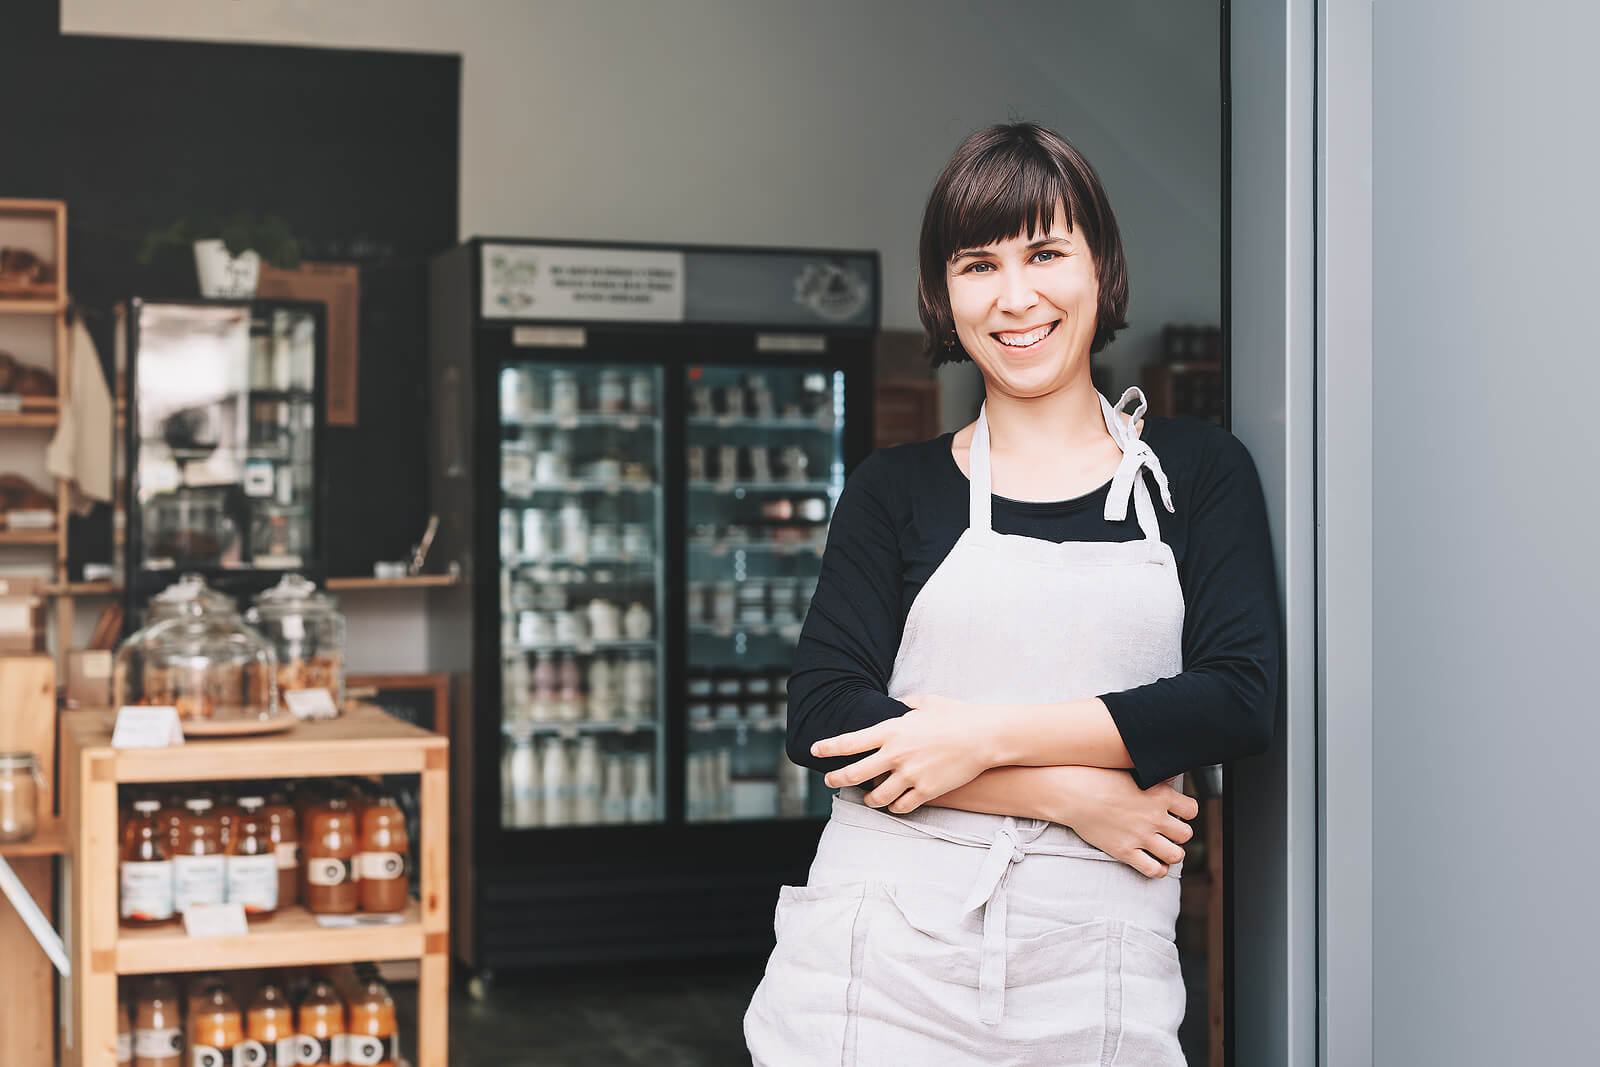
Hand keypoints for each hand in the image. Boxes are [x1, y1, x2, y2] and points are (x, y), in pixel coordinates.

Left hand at [812, 694, 995, 813]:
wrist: (984, 736)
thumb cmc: (956, 715)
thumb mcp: (925, 702)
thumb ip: (903, 706)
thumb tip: (893, 705)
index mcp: (892, 730)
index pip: (849, 742)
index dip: (828, 748)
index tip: (815, 751)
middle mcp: (896, 754)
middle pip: (853, 774)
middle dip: (836, 779)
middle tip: (830, 780)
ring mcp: (910, 775)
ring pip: (876, 797)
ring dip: (869, 798)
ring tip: (867, 796)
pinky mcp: (926, 791)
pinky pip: (901, 806)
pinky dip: (894, 806)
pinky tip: (893, 803)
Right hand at [1048, 766, 1197, 878]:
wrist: (1071, 792)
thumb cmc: (1097, 776)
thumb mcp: (1130, 769)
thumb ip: (1155, 776)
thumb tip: (1171, 777)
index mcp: (1158, 794)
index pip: (1192, 809)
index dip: (1186, 812)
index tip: (1176, 812)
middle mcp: (1154, 816)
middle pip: (1186, 834)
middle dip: (1179, 833)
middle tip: (1167, 830)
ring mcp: (1140, 836)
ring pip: (1176, 855)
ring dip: (1172, 852)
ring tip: (1162, 847)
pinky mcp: (1125, 851)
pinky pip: (1153, 870)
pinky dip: (1157, 869)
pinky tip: (1152, 861)